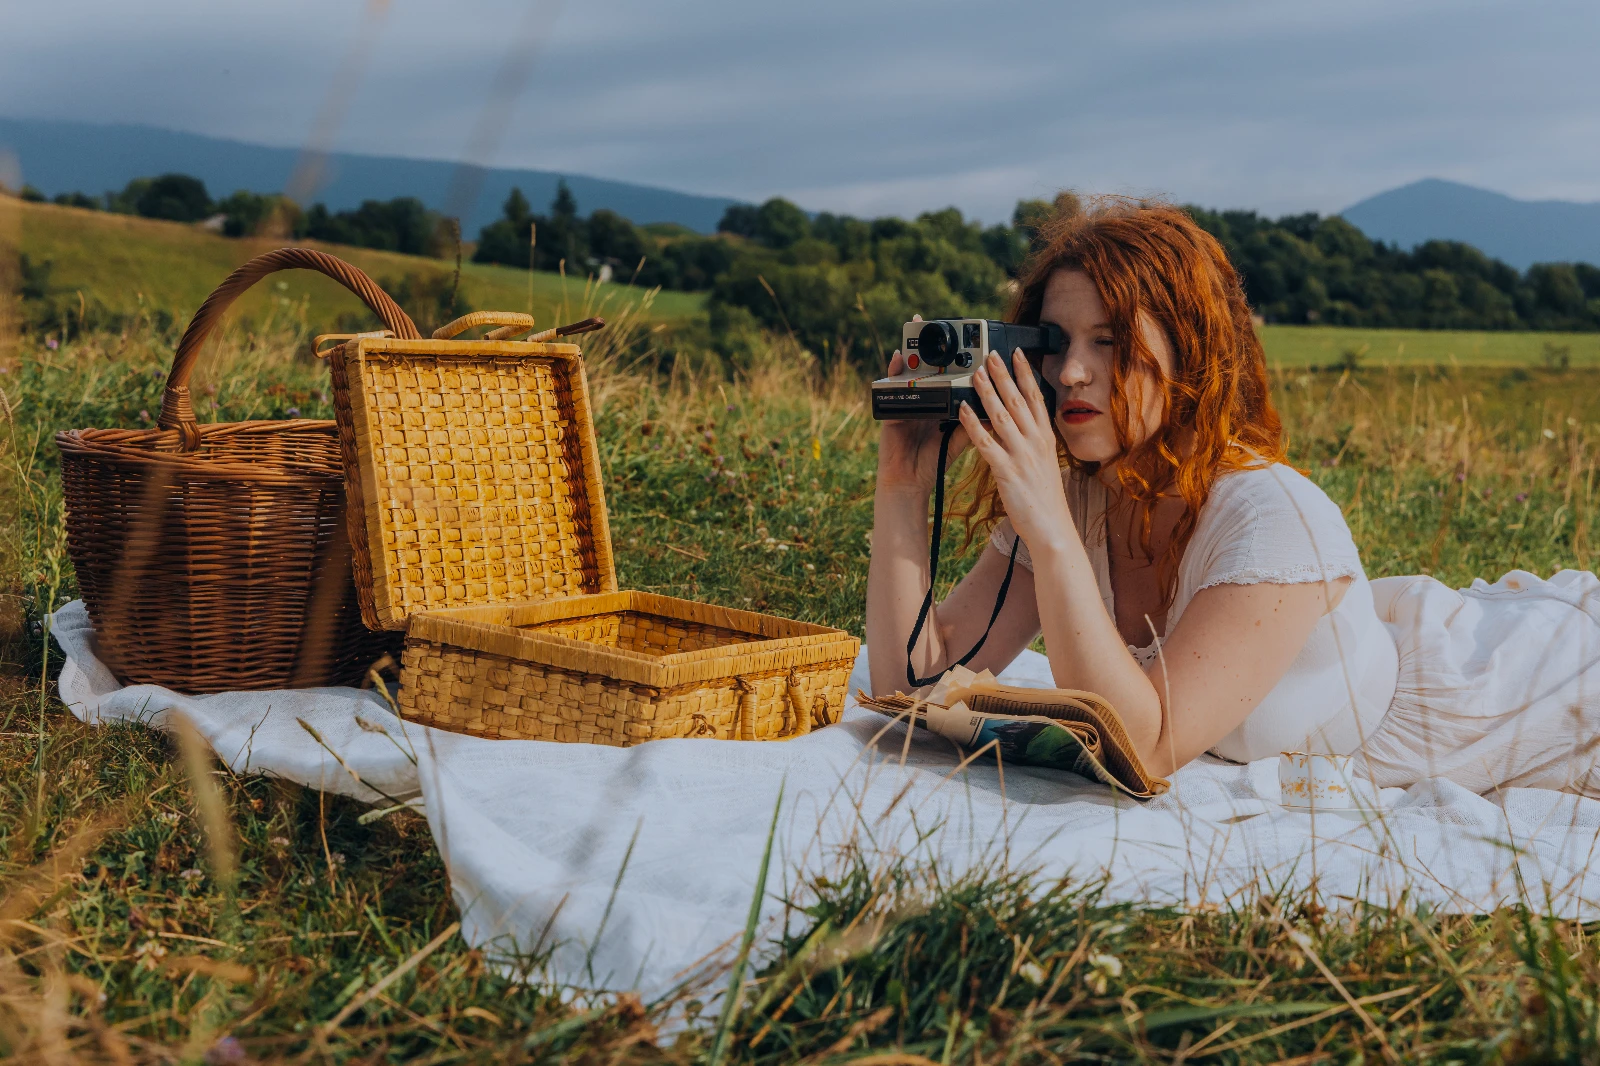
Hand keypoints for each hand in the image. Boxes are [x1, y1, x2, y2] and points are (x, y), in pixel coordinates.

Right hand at [876, 317, 969, 495]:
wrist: (911, 483)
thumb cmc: (932, 461)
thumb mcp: (958, 439)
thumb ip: (973, 423)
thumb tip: (996, 407)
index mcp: (939, 403)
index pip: (946, 374)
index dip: (954, 355)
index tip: (965, 335)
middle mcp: (922, 399)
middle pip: (927, 367)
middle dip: (933, 345)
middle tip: (939, 322)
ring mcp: (906, 403)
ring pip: (909, 372)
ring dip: (913, 350)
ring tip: (918, 327)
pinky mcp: (891, 411)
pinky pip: (891, 388)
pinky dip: (893, 372)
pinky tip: (898, 357)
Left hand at [958, 349, 1073, 552]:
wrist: (1052, 528)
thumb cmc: (1045, 498)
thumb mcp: (1045, 462)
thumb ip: (1033, 441)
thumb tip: (1022, 422)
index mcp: (1045, 438)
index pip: (1036, 397)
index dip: (1026, 373)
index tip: (1017, 352)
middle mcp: (1036, 442)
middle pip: (1018, 400)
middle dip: (1003, 374)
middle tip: (990, 353)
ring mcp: (1022, 456)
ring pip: (1002, 416)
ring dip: (987, 392)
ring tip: (975, 373)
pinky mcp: (1007, 472)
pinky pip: (986, 444)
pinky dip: (973, 425)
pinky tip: (962, 410)